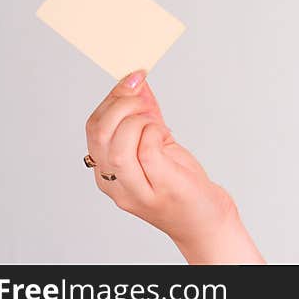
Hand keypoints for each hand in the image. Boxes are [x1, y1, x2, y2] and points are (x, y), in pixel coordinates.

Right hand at [84, 69, 262, 262]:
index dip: (112, 98)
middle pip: (100, 134)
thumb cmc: (180, 183)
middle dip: (122, 104)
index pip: (94, 128)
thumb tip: (136, 81)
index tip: (132, 78)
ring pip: (119, 145)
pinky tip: (165, 135)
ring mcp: (136, 190)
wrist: (204, 221)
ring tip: (156, 122)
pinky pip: (147, 151)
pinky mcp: (160, 189)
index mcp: (107, 171)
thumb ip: (145, 114)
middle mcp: (114, 184)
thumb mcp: (158, 143)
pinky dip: (155, 133)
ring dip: (138, 121)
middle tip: (143, 95)